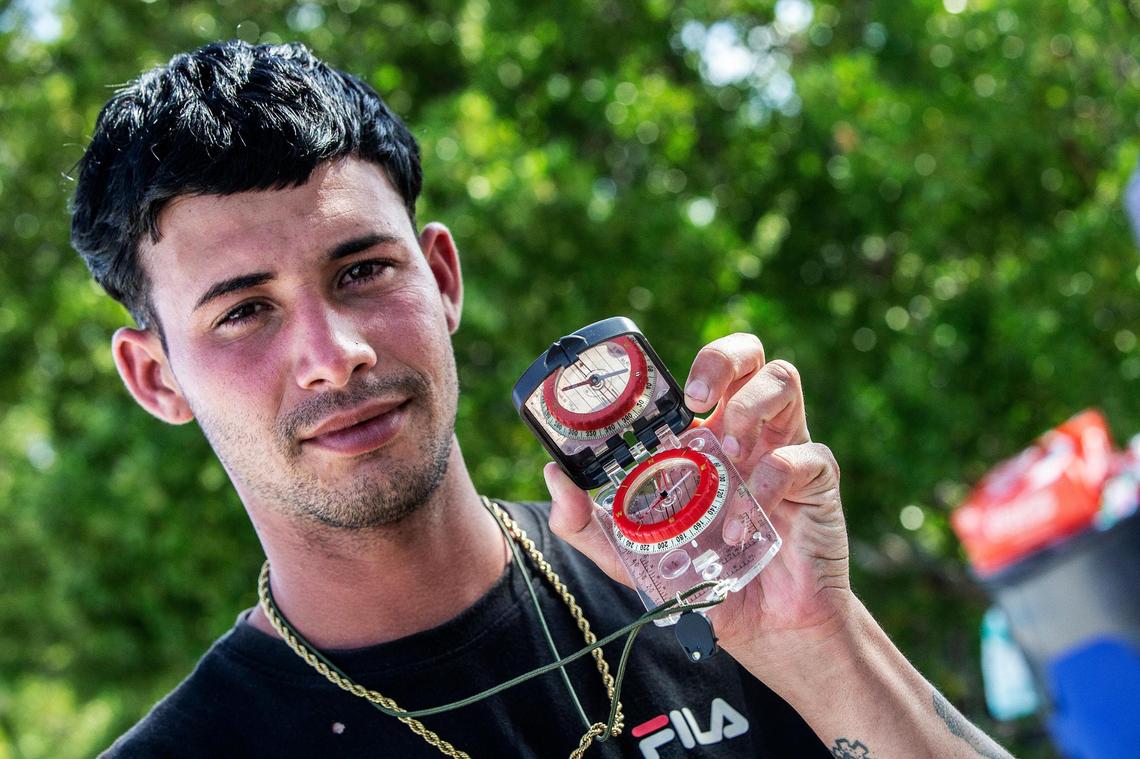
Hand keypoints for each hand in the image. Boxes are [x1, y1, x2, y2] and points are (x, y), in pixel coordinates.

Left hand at [545, 333, 850, 664]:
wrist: (760, 628)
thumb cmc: (701, 580)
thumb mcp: (630, 554)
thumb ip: (586, 525)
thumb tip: (553, 478)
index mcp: (705, 436)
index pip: (700, 375)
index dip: (679, 368)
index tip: (650, 395)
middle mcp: (745, 431)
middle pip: (748, 354)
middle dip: (722, 358)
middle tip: (697, 399)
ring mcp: (783, 448)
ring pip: (783, 379)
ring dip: (750, 405)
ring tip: (727, 451)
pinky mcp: (816, 480)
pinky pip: (802, 454)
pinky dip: (770, 480)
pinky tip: (743, 522)